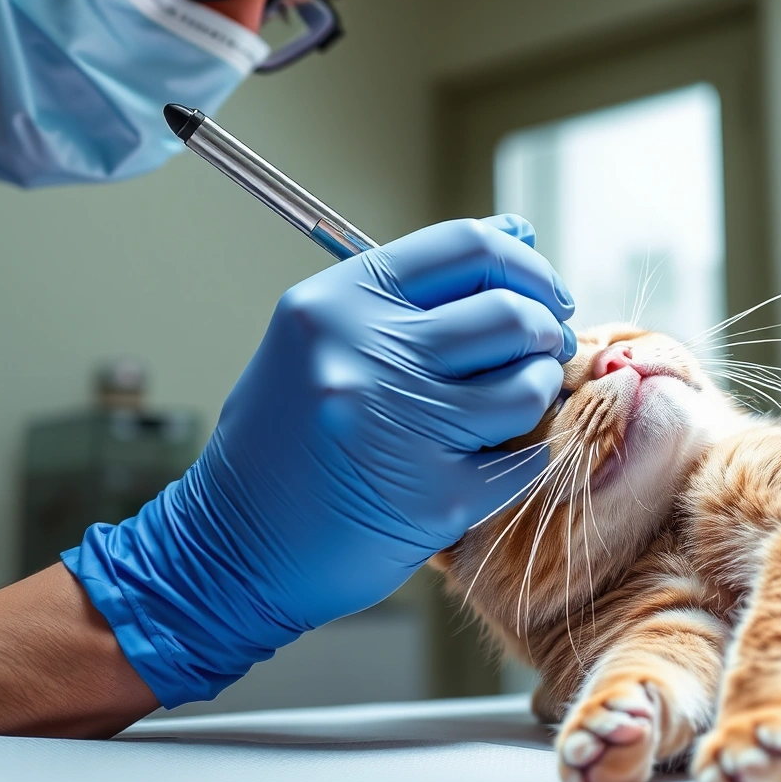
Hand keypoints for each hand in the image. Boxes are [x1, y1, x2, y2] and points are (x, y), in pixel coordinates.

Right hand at [66, 216, 575, 705]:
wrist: (232, 549)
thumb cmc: (285, 441)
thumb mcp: (323, 343)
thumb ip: (413, 295)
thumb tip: (517, 232)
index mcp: (337, 303)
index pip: (465, 247)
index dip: (525, 264)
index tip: (546, 292)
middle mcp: (364, 353)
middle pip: (506, 314)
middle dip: (546, 328)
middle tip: (548, 347)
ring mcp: (400, 426)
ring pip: (525, 387)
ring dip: (539, 390)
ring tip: (519, 401)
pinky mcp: (432, 497)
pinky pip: (521, 462)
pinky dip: (523, 459)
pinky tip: (495, 461)